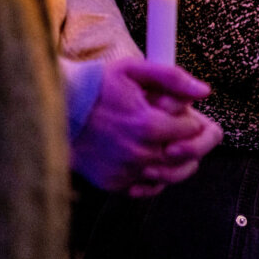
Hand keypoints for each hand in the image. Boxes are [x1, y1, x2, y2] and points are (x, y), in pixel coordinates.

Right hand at [71, 58, 222, 195]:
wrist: (54, 110)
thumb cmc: (95, 87)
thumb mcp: (134, 70)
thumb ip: (173, 78)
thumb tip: (204, 91)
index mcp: (148, 125)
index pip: (194, 129)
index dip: (190, 120)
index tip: (178, 114)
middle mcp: (139, 153)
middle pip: (188, 156)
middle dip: (188, 141)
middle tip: (176, 131)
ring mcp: (126, 171)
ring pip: (172, 176)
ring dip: (176, 162)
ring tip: (167, 146)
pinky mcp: (114, 183)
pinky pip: (148, 188)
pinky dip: (154, 177)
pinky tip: (149, 160)